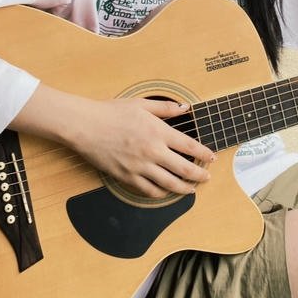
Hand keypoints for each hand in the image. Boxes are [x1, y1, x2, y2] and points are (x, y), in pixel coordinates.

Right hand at [70, 96, 214, 198]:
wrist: (86, 126)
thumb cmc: (112, 112)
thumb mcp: (141, 104)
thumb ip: (166, 108)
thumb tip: (185, 107)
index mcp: (158, 132)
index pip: (189, 146)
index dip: (204, 154)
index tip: (212, 158)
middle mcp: (152, 152)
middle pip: (183, 169)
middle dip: (199, 175)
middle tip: (207, 178)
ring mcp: (140, 167)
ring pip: (168, 184)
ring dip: (183, 188)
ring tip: (191, 189)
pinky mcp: (127, 177)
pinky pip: (148, 191)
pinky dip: (161, 194)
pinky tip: (166, 191)